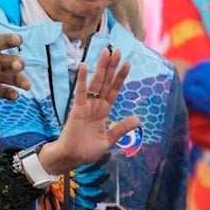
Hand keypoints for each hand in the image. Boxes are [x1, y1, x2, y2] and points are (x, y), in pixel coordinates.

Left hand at [0, 32, 30, 100]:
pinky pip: (4, 91)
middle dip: (17, 62)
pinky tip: (14, 95)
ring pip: (12, 76)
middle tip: (17, 65)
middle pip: (10, 60)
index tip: (17, 40)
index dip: (10, 40)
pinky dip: (11, 94)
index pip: (1, 41)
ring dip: (20, 79)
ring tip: (25, 85)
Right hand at [38, 48, 140, 174]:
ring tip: (106, 53)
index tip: (128, 63)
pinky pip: (80, 93)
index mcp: (104, 111)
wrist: (71, 159)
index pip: (114, 90)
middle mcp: (96, 105)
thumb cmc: (86, 150)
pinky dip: (83, 80)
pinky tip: (85, 67)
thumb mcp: (109, 140)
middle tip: (117, 51)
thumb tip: (138, 119)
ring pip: (96, 83)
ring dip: (101, 68)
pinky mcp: (77, 110)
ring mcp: (86, 106)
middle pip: (106, 82)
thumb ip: (121, 128)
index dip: (120, 77)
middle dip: (111, 67)